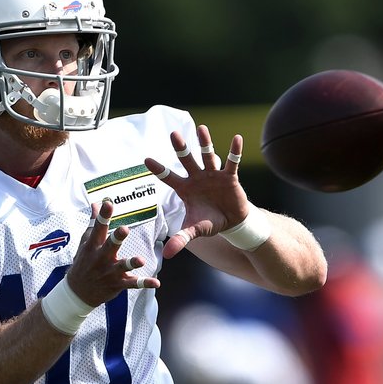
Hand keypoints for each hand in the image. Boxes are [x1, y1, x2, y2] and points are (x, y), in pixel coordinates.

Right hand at [66, 198, 160, 305]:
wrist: (78, 292)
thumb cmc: (83, 262)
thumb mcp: (85, 242)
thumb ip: (93, 223)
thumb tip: (95, 203)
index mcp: (93, 246)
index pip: (98, 228)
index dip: (103, 216)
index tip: (108, 203)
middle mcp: (101, 258)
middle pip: (110, 246)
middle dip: (117, 238)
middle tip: (124, 229)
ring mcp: (110, 272)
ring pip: (123, 266)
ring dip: (132, 263)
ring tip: (141, 260)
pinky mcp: (118, 283)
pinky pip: (133, 283)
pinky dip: (145, 283)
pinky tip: (156, 283)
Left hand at [145, 125, 249, 258]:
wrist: (231, 222)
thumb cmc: (209, 222)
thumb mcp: (194, 230)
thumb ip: (181, 239)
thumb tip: (167, 255)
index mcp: (185, 189)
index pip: (169, 177)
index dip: (158, 169)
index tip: (145, 159)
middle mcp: (197, 178)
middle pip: (186, 160)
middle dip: (181, 148)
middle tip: (173, 134)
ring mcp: (213, 175)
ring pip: (208, 156)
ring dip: (205, 143)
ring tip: (201, 128)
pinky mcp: (229, 177)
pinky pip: (232, 162)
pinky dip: (235, 151)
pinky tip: (236, 138)